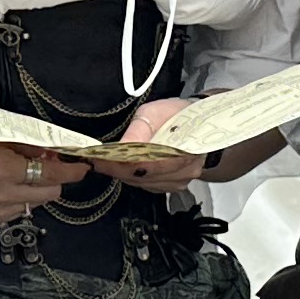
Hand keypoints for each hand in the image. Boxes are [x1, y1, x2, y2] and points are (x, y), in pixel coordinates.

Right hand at [0, 112, 86, 225]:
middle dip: (53, 178)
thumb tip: (50, 152)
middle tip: (47, 162)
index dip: (71, 171)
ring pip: (34, 204)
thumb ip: (26, 146)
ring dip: (34, 188)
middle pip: (48, 193)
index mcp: (2, 170)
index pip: (51, 174)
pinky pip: (16, 211)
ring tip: (19, 171)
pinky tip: (6, 184)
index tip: (81, 168)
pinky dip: (18, 198)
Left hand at [87, 98, 207, 181]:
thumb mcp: (156, 112)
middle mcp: (185, 170)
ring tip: (107, 162)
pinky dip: (133, 176)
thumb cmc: (177, 115)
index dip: (120, 163)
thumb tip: (119, 147)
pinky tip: (125, 166)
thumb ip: (138, 130)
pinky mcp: (173, 186)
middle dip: (117, 169)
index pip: (147, 163)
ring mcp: (180, 181)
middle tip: (96, 160)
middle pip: (143, 176)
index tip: (98, 160)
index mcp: (184, 149)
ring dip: (123, 173)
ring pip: (142, 183)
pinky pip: (147, 185)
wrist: (203, 125)